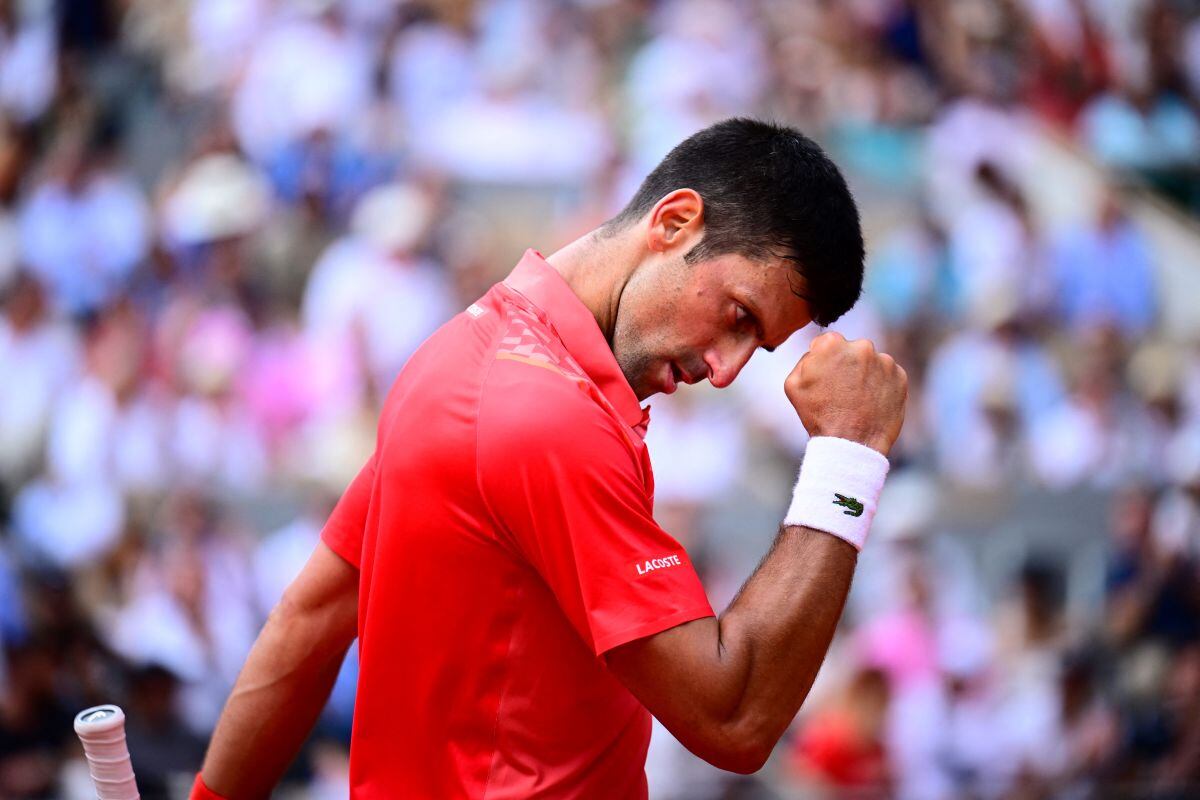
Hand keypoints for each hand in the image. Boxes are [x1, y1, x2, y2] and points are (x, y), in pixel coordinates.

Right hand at [784, 332, 906, 455]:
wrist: (851, 443)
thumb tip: (817, 351)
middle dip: (848, 364)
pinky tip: (871, 403)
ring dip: (865, 375)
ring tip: (857, 400)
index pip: (828, 342)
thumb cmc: (818, 415)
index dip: (825, 360)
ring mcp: (884, 361)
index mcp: (833, 344)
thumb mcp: (793, 384)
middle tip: (842, 390)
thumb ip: (805, 359)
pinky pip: (888, 376)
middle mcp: (861, 346)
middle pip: (852, 349)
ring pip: (872, 362)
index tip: (826, 377)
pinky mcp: (900, 376)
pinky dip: (881, 386)